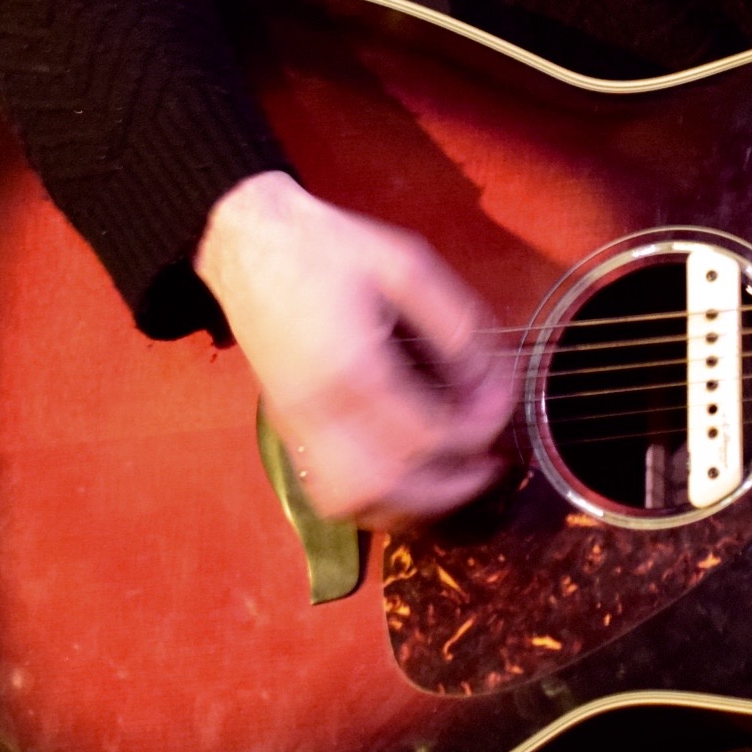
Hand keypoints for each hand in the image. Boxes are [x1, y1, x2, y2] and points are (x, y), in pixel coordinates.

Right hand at [194, 170, 518, 527]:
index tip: (502, 405)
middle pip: (388, 487)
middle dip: (450, 489)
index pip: (426, 433)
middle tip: (489, 466)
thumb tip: (491, 380)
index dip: (477, 430)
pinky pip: (328, 495)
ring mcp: (295, 428)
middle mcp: (316, 411)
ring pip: (353, 504)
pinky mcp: (287, 432)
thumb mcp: (406, 264)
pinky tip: (406, 484)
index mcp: (351, 367)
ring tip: (453, 481)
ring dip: (411, 507)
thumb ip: (455, 324)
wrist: (248, 245)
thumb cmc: (328, 248)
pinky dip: (374, 505)